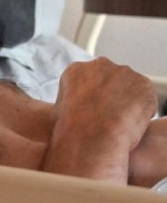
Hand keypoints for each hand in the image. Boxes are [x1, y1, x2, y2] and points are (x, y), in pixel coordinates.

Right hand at [46, 58, 155, 181]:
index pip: (88, 78)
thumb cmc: (72, 130)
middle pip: (110, 78)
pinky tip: (129, 123)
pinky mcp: (144, 84)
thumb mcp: (58, 110)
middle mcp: (100, 65)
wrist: (91, 137)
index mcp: (76, 70)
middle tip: (107, 115)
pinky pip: (145, 97)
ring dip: (126, 101)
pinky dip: (141, 110)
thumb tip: (76, 108)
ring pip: (129, 86)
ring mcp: (124, 73)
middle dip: (110, 93)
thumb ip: (71, 100)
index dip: (92, 95)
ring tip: (117, 122)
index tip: (92, 108)